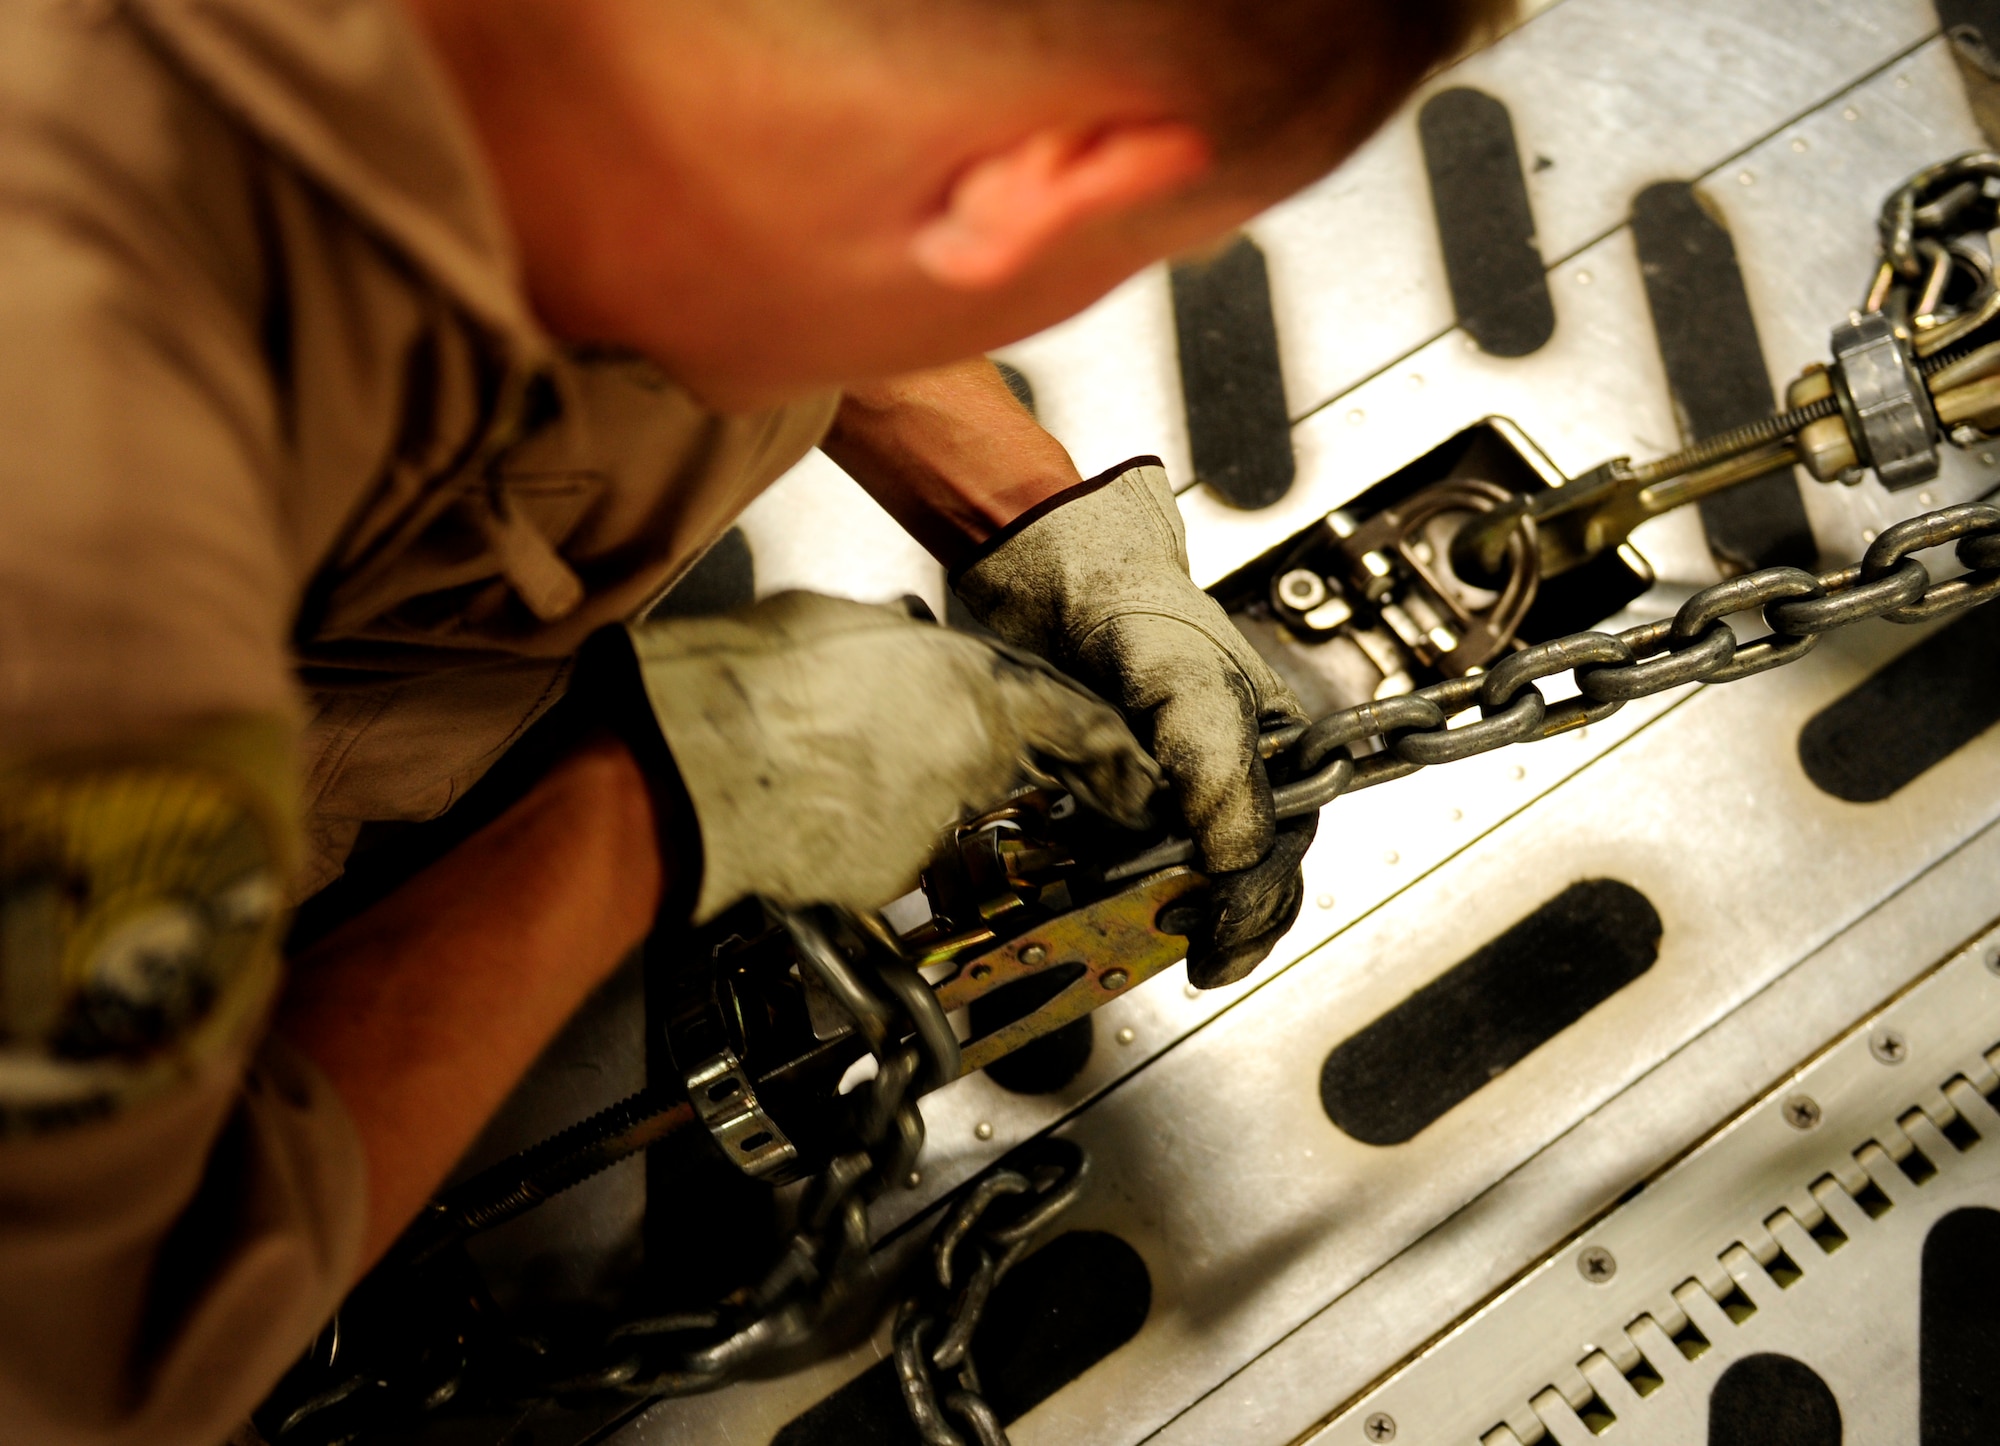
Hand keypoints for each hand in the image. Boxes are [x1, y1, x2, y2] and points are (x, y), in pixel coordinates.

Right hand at [586, 592, 1160, 921]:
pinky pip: (885, 857)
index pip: (1080, 727)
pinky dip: (856, 837)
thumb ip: (897, 646)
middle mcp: (968, 763)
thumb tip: (902, 649)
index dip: (1112, 756)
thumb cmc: (744, 683)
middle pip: (1000, 770)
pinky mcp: (880, 885)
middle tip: (908, 747)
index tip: (1136, 777)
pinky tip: (805, 809)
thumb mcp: (838, 624)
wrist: (684, 767)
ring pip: (938, 816)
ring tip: (821, 766)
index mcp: (973, 688)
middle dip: (965, 762)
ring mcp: (926, 833)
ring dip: (897, 796)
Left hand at [954, 459, 1313, 987]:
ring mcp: (1173, 785)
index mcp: (1272, 747)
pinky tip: (1093, 899)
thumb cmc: (1134, 605)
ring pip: (1194, 876)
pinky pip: (1130, 859)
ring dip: (1179, 912)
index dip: (1253, 903)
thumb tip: (1234, 861)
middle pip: (1248, 873)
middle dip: (1229, 922)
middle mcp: (1230, 771)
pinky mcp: (1115, 792)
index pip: (1278, 848)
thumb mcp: (1191, 683)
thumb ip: (1220, 771)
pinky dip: (1116, 887)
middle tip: (1197, 961)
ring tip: (1149, 941)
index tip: (1215, 943)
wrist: (1049, 571)